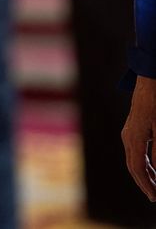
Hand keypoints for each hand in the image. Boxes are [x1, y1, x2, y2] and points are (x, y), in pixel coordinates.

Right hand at [122, 75, 155, 199]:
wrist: (148, 84)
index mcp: (134, 139)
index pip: (138, 168)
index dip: (146, 185)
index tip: (154, 197)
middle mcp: (127, 138)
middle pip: (133, 167)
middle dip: (143, 183)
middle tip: (154, 197)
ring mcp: (127, 134)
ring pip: (132, 160)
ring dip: (143, 174)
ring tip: (154, 186)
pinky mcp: (130, 131)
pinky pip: (134, 152)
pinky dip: (142, 164)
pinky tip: (151, 169)